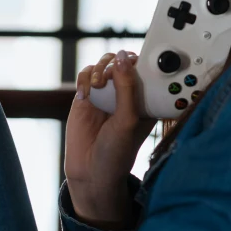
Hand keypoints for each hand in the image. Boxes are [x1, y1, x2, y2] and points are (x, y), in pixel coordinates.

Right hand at [65, 50, 155, 227]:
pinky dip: (85, 78)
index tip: (134, 61)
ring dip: (99, 68)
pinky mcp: (86, 98)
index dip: (140, 61)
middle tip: (110, 76)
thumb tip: (123, 57)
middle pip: (122, 62)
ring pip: (103, 64)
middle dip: (116, 63)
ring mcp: (105, 95)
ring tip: (97, 84)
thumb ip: (127, 87)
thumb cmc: (117, 152)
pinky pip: (85, 75)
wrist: (90, 173)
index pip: (145, 69)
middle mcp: (125, 95)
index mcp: (144, 100)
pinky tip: (86, 92)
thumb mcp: (128, 119)